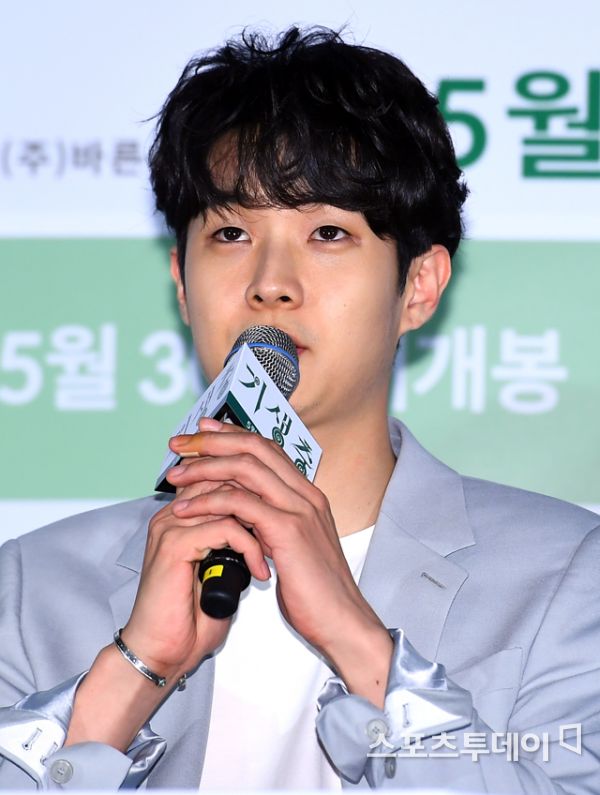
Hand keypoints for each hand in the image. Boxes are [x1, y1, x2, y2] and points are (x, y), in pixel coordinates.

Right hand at [120, 422, 270, 681]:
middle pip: (225, 478)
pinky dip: (251, 548)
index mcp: (182, 514)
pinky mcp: (175, 545)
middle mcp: (173, 513)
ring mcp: (172, 526)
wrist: (165, 652)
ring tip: (276, 553)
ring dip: (261, 527)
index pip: (223, 475)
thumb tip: (263, 524)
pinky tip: (260, 572)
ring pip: (230, 500)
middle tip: (286, 530)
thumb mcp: (221, 568)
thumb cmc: (191, 617)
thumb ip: (233, 538)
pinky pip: (225, 528)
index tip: (283, 518)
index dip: (258, 490)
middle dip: (263, 503)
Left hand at [168, 419, 392, 702]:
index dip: (232, 434)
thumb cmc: (315, 593)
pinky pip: (240, 504)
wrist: (342, 623)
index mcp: (307, 495)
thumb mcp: (294, 548)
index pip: (267, 449)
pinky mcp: (288, 531)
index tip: (201, 431)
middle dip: (212, 441)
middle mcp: (305, 495)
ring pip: (246, 468)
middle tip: (178, 444)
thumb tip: (246, 516)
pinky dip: (208, 501)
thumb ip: (274, 525)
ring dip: (204, 467)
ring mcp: (299, 510)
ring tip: (174, 475)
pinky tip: (185, 510)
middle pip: (254, 448)